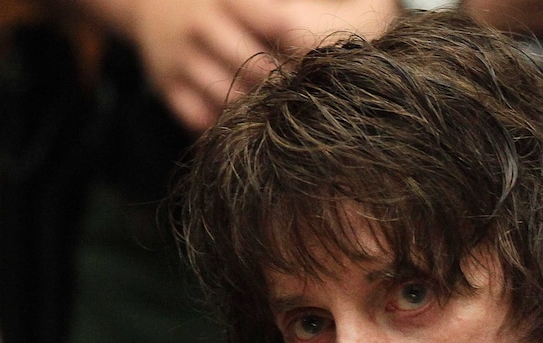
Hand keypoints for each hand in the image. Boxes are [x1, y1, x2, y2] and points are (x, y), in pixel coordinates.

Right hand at [127, 0, 399, 131]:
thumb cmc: (224, 1)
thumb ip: (301, 8)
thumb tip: (376, 10)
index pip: (285, 23)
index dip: (314, 51)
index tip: (336, 72)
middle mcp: (205, 25)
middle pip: (260, 70)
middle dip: (289, 92)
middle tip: (317, 110)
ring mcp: (182, 59)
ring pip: (231, 101)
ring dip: (259, 116)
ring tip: (285, 125)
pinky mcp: (166, 87)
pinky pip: (203, 120)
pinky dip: (227, 128)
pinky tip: (248, 130)